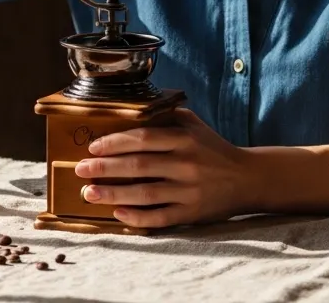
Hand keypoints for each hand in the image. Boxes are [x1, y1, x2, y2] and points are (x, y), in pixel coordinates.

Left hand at [74, 108, 253, 227]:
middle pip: (138, 166)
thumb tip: (128, 111)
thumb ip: (165, 117)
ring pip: (144, 194)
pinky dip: (137, 217)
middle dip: (105, 168)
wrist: (247, 178)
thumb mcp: (193, 125)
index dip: (115, 143)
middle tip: (80, 169)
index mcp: (185, 139)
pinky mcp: (192, 213)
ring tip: (89, 193)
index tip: (93, 147)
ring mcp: (189, 191)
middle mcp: (187, 164)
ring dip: (113, 194)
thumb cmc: (212, 149)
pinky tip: (118, 213)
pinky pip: (159, 217)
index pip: (143, 139)